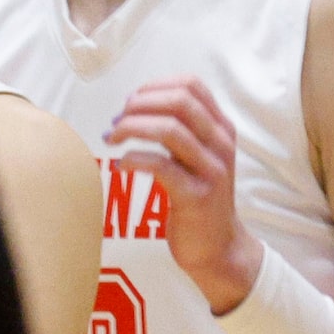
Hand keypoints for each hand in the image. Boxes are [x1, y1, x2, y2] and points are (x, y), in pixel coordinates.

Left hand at [105, 77, 264, 314]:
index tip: (132, 100)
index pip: (193, 86)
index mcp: (221, 128)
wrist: (219, 247)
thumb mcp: (198, 158)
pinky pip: (162, 167)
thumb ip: (180, 132)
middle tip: (117, 119)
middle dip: (141, 104)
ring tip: (112, 137)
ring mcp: (211, 168)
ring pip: (171, 129)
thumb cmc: (199, 199)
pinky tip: (121, 165)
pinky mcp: (195, 196)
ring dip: (133, 127)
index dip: (157, 86)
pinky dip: (135, 159)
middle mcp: (220, 142)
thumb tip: (136, 108)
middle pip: (181, 102)